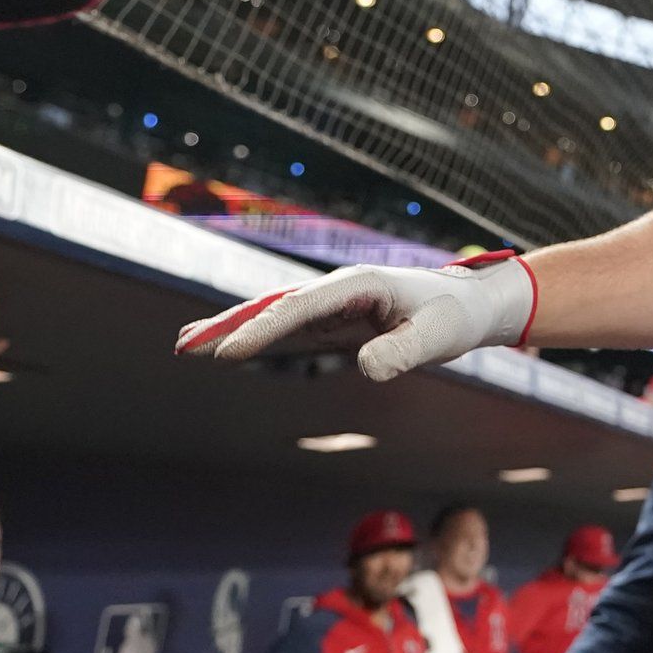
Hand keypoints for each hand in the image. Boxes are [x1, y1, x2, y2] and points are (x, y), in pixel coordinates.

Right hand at [176, 257, 535, 381]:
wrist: (470, 305)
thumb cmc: (455, 316)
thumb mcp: (437, 336)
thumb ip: (403, 351)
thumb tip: (367, 368)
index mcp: (359, 284)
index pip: (299, 307)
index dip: (261, 329)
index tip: (227, 353)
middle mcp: (339, 289)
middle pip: (274, 304)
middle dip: (229, 323)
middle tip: (182, 344)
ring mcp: (333, 304)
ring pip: (274, 315)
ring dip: (232, 329)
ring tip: (186, 345)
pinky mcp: (334, 321)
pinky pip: (288, 329)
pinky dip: (255, 338)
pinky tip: (227, 351)